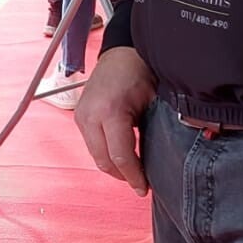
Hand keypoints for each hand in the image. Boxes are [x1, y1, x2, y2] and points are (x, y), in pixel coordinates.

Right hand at [74, 48, 155, 194]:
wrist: (120, 53)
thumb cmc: (139, 72)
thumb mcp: (154, 101)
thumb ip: (155, 130)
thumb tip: (164, 160)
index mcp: (111, 111)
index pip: (120, 156)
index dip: (134, 176)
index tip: (144, 189)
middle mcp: (90, 115)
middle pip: (104, 161)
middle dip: (123, 176)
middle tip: (141, 184)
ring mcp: (81, 116)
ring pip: (96, 156)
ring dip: (114, 167)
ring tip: (133, 172)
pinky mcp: (79, 117)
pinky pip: (92, 145)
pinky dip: (106, 154)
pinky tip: (122, 156)